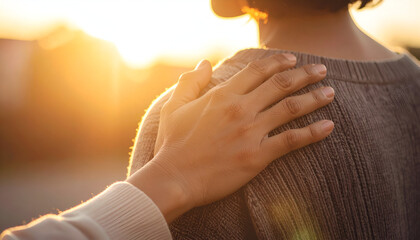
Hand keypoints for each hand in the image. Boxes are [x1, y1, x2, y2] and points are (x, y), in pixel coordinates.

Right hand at [127, 54, 334, 221]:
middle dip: (305, 74)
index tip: (293, 59)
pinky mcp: (257, 156)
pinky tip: (328, 126)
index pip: (257, 71)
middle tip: (321, 69)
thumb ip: (190, 81)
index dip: (278, 62)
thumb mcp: (174, 106)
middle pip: (281, 84)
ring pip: (290, 108)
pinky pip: (291, 140)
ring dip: (314, 98)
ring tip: (330, 92)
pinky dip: (312, 132)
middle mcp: (240, 109)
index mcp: (223, 95)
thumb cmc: (172, 143)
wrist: (174, 178)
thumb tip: (205, 63)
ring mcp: (250, 132)